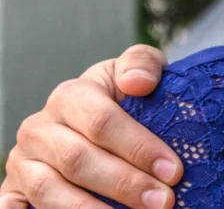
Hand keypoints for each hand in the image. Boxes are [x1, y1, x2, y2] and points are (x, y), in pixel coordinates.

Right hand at [0, 45, 179, 208]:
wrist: (96, 115)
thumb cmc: (124, 96)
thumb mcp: (136, 70)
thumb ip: (142, 63)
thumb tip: (138, 82)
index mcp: (70, 96)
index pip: (102, 122)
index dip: (139, 148)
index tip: (173, 171)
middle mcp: (39, 128)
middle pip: (78, 160)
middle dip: (125, 184)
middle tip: (164, 201)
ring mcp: (23, 161)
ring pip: (49, 190)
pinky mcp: (14, 188)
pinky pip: (20, 206)